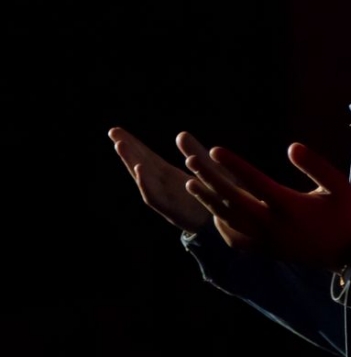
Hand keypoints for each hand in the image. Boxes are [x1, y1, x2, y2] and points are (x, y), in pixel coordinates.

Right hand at [108, 127, 231, 234]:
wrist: (230, 225)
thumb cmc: (217, 197)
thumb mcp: (206, 170)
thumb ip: (194, 152)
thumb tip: (181, 134)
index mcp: (169, 177)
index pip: (146, 157)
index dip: (132, 144)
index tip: (116, 130)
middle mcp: (164, 187)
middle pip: (140, 165)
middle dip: (127, 150)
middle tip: (113, 132)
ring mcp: (167, 199)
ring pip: (144, 180)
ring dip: (131, 163)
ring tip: (120, 145)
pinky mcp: (174, 212)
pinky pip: (156, 198)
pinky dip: (146, 184)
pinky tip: (139, 170)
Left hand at [184, 141, 350, 266]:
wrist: (348, 255)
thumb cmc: (345, 214)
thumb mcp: (340, 186)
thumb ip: (317, 165)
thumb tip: (291, 147)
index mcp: (291, 207)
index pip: (255, 182)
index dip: (234, 165)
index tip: (215, 149)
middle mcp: (274, 226)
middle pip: (233, 200)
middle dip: (211, 179)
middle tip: (192, 161)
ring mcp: (266, 241)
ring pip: (229, 220)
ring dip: (208, 200)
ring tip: (191, 182)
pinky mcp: (264, 250)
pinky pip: (234, 238)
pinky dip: (220, 222)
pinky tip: (212, 208)